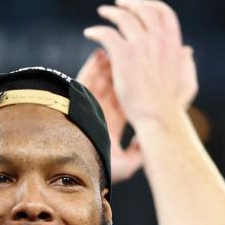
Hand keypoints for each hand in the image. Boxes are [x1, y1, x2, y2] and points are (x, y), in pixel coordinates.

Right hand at [75, 49, 142, 183]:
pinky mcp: (74, 104)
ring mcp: (86, 108)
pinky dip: (93, 67)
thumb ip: (141, 151)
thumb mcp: (127, 165)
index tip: (146, 72)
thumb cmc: (100, 172)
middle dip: (124, 70)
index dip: (136, 86)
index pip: (127, 101)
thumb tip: (152, 136)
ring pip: (101, 81)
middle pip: (115, 87)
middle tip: (136, 54)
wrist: (72, 174)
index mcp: (112, 126)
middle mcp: (99, 115)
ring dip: (110, 65)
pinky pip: (84, 82)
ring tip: (120, 49)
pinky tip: (101, 54)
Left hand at [83, 0, 197, 130]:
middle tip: (120, 3)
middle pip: (144, 10)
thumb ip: (186, 64)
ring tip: (103, 12)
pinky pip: (107, 34)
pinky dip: (97, 30)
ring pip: (124, 18)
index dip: (152, 6)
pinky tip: (89, 33)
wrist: (159, 119)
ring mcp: (142, 46)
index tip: (143, 6)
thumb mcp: (187, 83)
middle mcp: (159, 40)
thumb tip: (186, 49)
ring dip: (113, 12)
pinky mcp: (125, 56)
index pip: (165, 14)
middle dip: (132, 3)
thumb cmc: (172, 108)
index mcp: (174, 44)